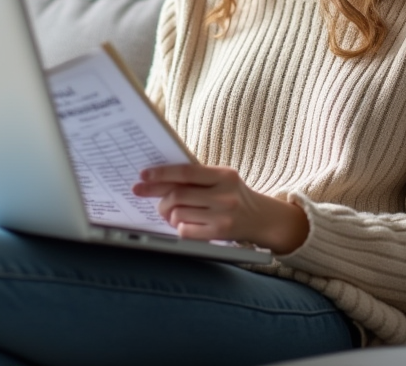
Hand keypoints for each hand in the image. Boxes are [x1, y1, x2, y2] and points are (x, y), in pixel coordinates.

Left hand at [132, 164, 309, 254]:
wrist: (263, 218)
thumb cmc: (235, 195)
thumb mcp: (222, 180)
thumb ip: (197, 177)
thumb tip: (158, 179)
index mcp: (224, 175)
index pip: (185, 172)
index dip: (161, 174)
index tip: (143, 176)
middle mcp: (225, 194)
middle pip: (178, 195)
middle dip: (159, 199)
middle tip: (152, 200)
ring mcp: (223, 216)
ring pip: (178, 214)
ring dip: (168, 215)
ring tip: (171, 213)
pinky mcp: (220, 234)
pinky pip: (186, 231)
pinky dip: (179, 227)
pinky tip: (184, 224)